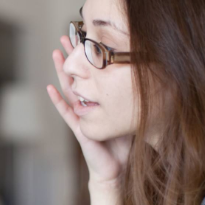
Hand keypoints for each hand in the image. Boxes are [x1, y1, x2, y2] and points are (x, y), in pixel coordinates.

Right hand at [46, 35, 131, 184]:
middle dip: (71, 57)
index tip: (84, 38)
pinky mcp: (79, 128)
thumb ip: (134, 101)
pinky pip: (67, 112)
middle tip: (65, 36)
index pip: (92, 74)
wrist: (117, 168)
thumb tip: (154, 80)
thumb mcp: (131, 116)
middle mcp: (88, 105)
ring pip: (69, 89)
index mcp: (99, 101)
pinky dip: (58, 101)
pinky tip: (50, 89)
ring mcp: (81, 115)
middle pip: (77, 75)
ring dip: (61, 72)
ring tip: (55, 54)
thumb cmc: (123, 145)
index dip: (87, 57)